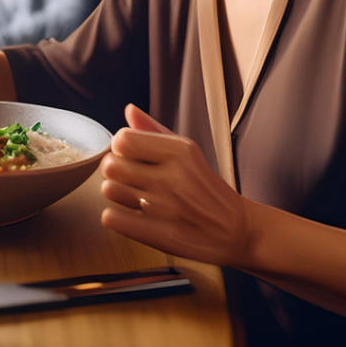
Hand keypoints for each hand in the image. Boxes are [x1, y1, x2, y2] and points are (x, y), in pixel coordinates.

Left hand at [99, 104, 252, 267]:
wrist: (236, 229)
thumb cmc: (207, 188)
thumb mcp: (188, 152)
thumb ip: (154, 130)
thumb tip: (129, 110)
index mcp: (180, 152)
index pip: (123, 139)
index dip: (119, 146)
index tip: (129, 154)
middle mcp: (172, 177)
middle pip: (111, 164)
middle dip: (113, 169)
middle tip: (126, 176)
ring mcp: (166, 207)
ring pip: (109, 190)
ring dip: (115, 193)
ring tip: (130, 196)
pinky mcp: (160, 235)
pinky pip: (112, 219)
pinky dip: (115, 217)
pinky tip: (129, 215)